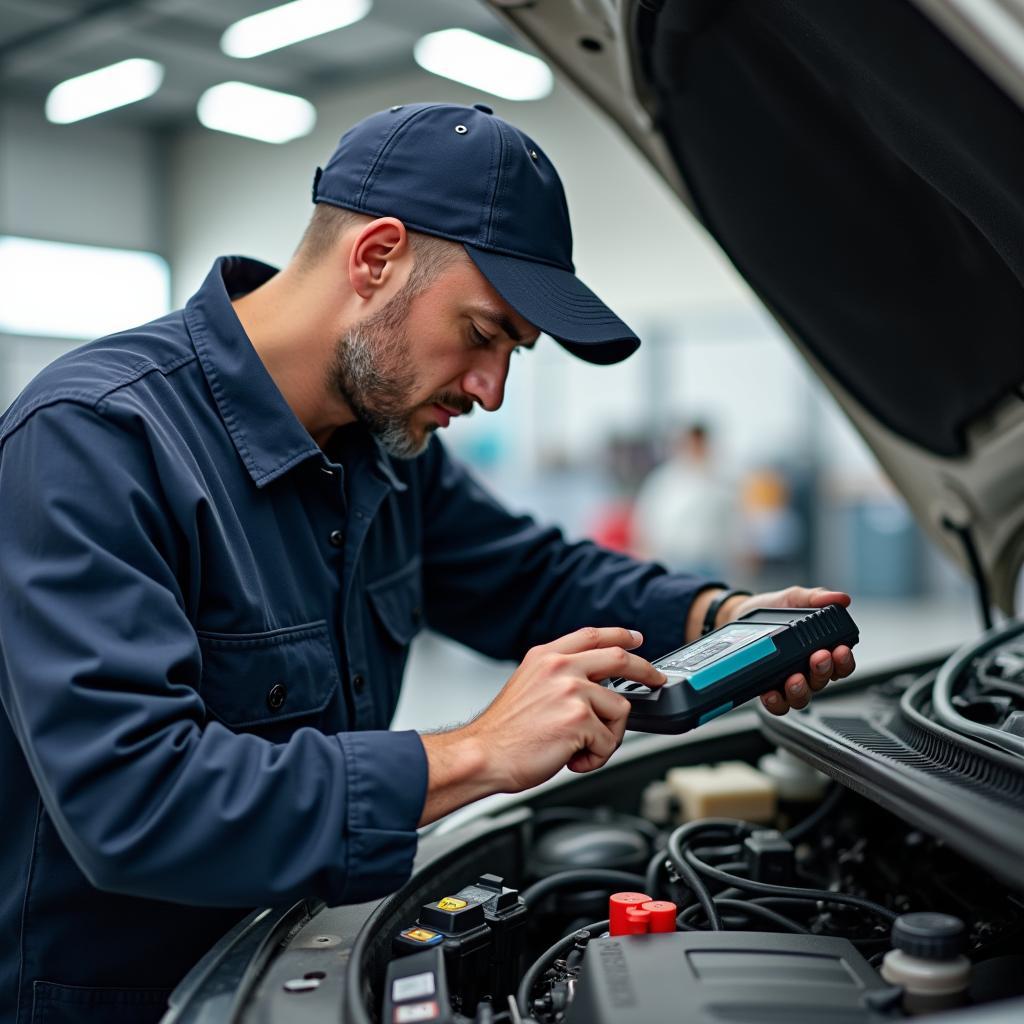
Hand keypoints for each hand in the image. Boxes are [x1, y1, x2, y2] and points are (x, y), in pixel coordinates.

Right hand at [418, 627, 666, 823]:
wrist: (483, 754)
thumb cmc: (503, 733)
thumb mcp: (528, 686)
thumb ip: (558, 678)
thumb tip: (593, 688)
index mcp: (546, 657)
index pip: (592, 635)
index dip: (619, 635)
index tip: (636, 638)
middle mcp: (560, 667)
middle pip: (620, 658)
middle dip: (646, 671)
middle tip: (656, 680)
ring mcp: (571, 690)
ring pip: (620, 710)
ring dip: (607, 736)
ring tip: (579, 748)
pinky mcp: (579, 719)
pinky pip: (609, 740)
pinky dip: (595, 757)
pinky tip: (572, 758)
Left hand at [723, 586, 855, 714]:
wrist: (739, 613)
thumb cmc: (772, 608)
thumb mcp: (794, 598)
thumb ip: (816, 597)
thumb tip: (841, 598)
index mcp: (819, 649)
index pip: (841, 664)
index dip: (845, 661)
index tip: (840, 650)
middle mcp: (807, 670)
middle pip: (824, 680)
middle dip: (823, 671)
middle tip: (817, 657)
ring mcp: (788, 681)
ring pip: (803, 696)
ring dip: (801, 690)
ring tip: (795, 678)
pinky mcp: (768, 688)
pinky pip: (778, 704)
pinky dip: (777, 702)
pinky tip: (771, 693)